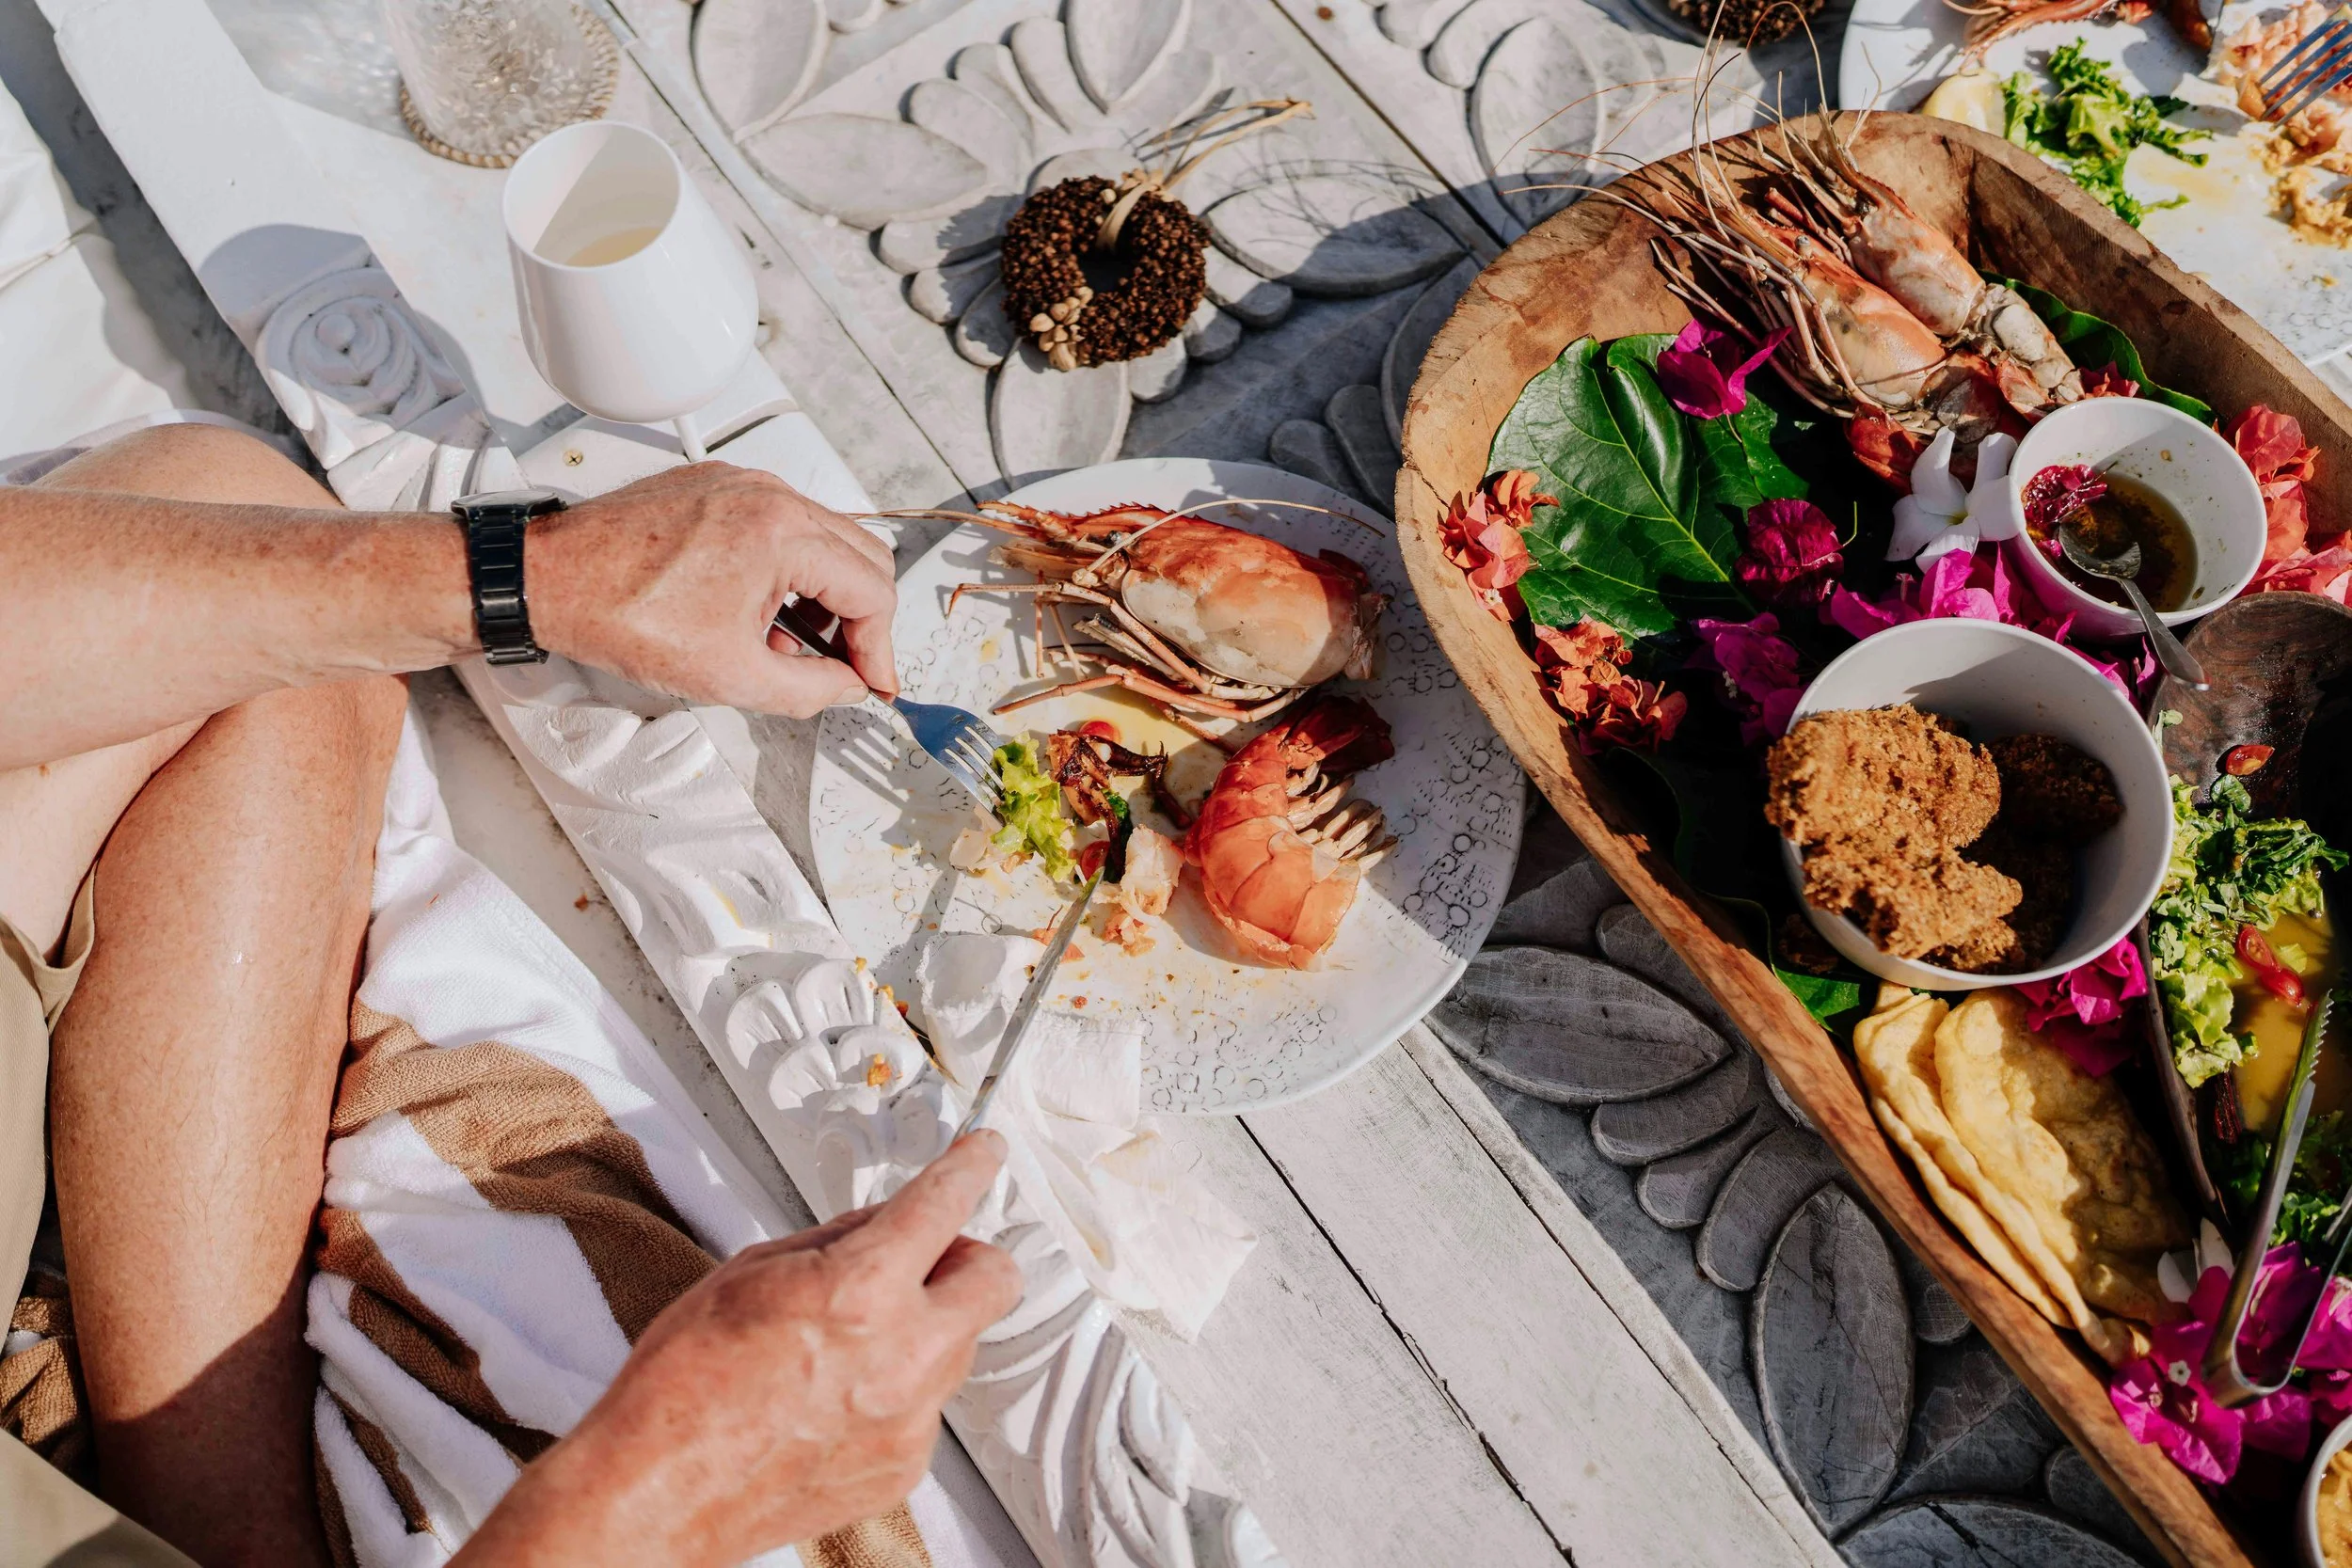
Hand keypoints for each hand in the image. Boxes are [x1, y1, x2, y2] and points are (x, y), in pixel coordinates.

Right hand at [452, 1133, 1020, 1567]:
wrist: (657, 1493)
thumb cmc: (682, 1386)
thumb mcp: (748, 1273)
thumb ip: (833, 1242)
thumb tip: (881, 1224)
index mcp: (861, 1292)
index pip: (944, 1204)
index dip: (971, 1166)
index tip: (983, 1153)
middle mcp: (904, 1357)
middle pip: (995, 1280)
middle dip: (966, 1256)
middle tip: (923, 1257)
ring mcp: (910, 1419)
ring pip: (958, 1344)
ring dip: (924, 1327)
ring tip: (844, 1345)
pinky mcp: (904, 1467)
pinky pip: (926, 1405)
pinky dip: (897, 1389)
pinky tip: (833, 1399)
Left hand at [526, 463, 899, 715]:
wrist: (550, 580)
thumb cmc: (620, 612)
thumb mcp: (730, 676)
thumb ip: (810, 688)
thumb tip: (847, 687)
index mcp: (781, 533)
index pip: (873, 591)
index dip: (880, 649)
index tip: (872, 682)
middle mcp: (769, 495)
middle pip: (862, 556)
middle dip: (861, 620)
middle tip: (844, 666)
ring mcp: (743, 484)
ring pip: (825, 538)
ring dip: (824, 596)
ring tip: (788, 645)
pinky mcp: (717, 486)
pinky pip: (782, 524)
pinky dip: (787, 570)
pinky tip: (756, 612)